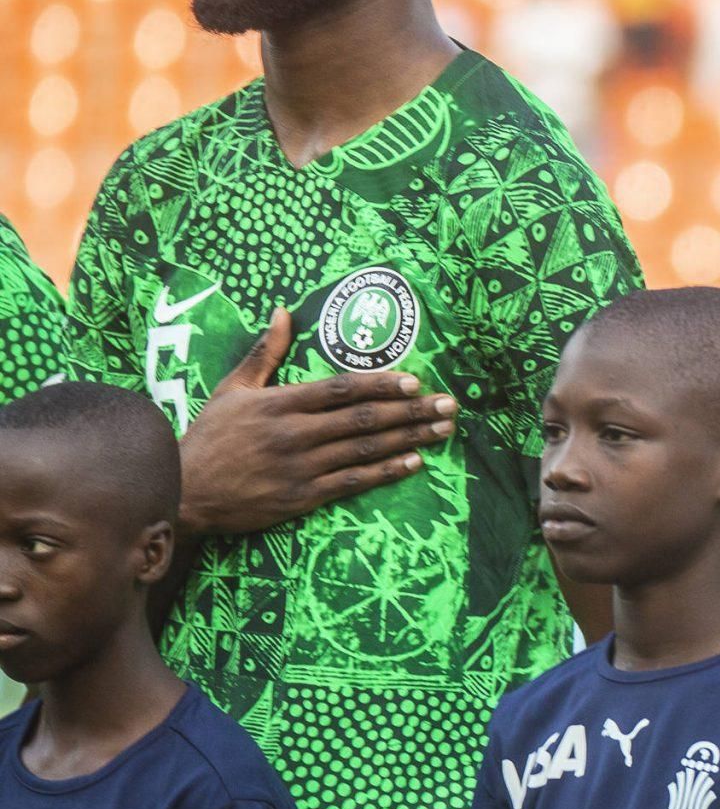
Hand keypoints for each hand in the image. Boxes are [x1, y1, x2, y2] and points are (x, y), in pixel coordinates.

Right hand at [177, 308, 456, 538]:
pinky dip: (387, 471)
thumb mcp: (232, 389)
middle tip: (449, 405)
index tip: (415, 381)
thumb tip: (285, 311)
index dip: (382, 384)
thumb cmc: (210, 437)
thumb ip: (265, 353)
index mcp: (279, 403)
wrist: (183, 491)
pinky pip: (354, 482)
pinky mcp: (303, 497)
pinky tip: (416, 462)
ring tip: (443, 429)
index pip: (341, 389)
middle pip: (363, 418)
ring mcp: (301, 467)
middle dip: (411, 410)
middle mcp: (295, 433)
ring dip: (410, 438)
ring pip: (365, 449)